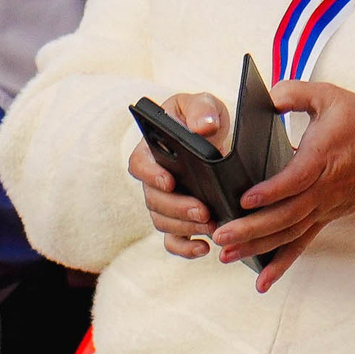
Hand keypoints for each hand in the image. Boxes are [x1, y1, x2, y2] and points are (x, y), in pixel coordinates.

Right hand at [126, 92, 228, 259]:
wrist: (214, 139)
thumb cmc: (201, 117)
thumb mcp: (204, 105)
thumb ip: (202, 110)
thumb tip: (204, 127)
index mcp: (150, 148)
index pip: (139, 164)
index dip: (151, 175)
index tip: (169, 180)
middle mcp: (153, 178)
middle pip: (154, 200)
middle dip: (178, 208)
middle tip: (204, 211)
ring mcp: (164, 201)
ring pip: (163, 222)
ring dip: (185, 227)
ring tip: (211, 226)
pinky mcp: (178, 220)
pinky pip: (173, 241)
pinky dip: (185, 248)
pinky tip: (204, 248)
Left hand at [210, 80, 354, 291]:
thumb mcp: (329, 95)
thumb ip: (295, 92)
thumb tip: (267, 96)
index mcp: (323, 157)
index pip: (296, 179)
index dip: (271, 191)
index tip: (245, 198)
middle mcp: (323, 189)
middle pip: (286, 215)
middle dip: (251, 228)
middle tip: (221, 234)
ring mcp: (324, 207)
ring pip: (289, 233)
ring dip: (258, 248)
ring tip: (226, 255)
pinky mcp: (325, 216)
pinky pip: (302, 243)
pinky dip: (281, 263)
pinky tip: (262, 282)